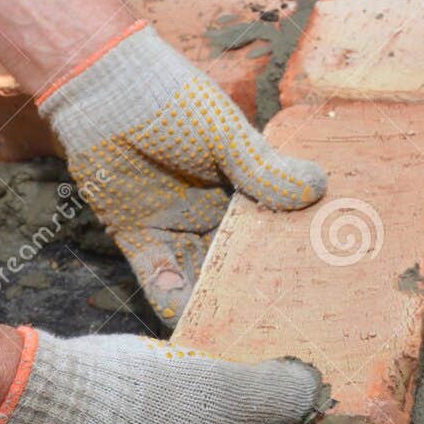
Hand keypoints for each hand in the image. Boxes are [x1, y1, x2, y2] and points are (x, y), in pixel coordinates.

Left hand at [39, 22, 327, 323]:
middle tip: (273, 327)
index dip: (288, 258)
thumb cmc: (172, 100)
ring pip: (199, 276)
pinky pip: (157, 276)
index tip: (311, 289)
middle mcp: (212, 215)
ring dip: (210, 303)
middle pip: (237, 262)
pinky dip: (169, 295)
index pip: (271, 231)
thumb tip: (320, 188)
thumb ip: (265, 168)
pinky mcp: (137, 238)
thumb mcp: (227, 134)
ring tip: (229, 334)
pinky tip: (184, 311)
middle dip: (252, 292)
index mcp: (242, 187)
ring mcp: (175, 229)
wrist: (103, 89)